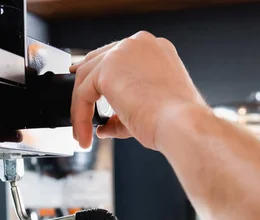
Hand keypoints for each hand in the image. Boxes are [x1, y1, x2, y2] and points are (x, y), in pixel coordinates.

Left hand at [69, 31, 206, 149]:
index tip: (91, 101)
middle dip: (85, 90)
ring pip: (88, 78)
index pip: (118, 60)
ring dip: (81, 109)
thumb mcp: (149, 112)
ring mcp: (123, 52)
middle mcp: (139, 45)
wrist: (181, 125)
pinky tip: (85, 135)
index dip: (102, 80)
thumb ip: (123, 115)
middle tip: (78, 116)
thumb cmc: (176, 122)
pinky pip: (83, 93)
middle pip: (98, 61)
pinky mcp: (108, 69)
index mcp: (155, 51)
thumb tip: (104, 127)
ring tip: (82, 135)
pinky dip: (80, 116)